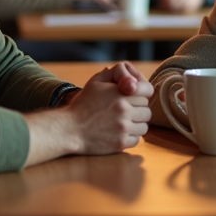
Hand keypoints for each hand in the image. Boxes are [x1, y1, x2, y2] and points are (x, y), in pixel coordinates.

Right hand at [24, 63, 153, 164]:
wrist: (68, 129)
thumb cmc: (82, 105)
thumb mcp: (95, 82)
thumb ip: (114, 73)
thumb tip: (129, 73)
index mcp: (120, 93)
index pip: (147, 91)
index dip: (142, 93)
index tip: (135, 97)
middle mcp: (124, 110)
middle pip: (147, 110)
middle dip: (139, 109)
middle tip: (127, 111)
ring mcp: (123, 128)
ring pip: (144, 126)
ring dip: (136, 124)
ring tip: (123, 122)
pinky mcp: (120, 143)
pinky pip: (137, 139)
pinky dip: (131, 137)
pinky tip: (119, 132)